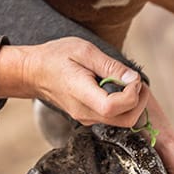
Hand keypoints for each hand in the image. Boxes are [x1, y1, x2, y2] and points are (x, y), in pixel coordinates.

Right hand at [0, 37, 148, 127]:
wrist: (34, 73)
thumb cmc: (55, 58)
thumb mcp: (84, 51)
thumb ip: (110, 66)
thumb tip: (133, 78)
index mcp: (81, 94)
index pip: (114, 107)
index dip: (132, 94)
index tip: (133, 79)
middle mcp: (85, 113)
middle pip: (125, 121)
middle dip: (140, 102)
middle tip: (138, 83)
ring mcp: (86, 118)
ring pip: (122, 122)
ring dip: (133, 105)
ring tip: (129, 83)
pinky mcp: (88, 118)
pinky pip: (113, 118)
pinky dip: (123, 106)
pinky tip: (118, 89)